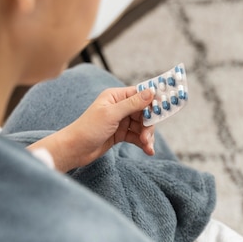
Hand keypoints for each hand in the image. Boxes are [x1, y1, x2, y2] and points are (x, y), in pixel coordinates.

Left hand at [28, 86, 155, 171]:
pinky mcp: (120, 134)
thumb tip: (151, 91)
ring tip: (147, 146)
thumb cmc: (88, 128)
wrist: (75, 150)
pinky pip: (137, 136)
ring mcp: (120, 121)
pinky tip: (147, 150)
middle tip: (148, 136)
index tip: (167, 106)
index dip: (153, 100)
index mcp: (116, 96)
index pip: (140, 94)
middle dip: (149, 124)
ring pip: (142, 126)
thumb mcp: (112, 114)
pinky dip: (142, 142)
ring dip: (146, 136)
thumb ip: (133, 103)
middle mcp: (119, 107)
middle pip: (144, 112)